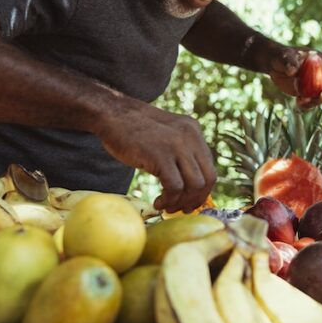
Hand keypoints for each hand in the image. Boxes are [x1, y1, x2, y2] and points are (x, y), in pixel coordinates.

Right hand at [96, 104, 216, 213]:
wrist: (111, 114)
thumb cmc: (134, 128)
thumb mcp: (166, 133)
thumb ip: (181, 149)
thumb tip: (190, 181)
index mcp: (193, 131)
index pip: (209, 168)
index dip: (202, 190)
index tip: (190, 201)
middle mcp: (190, 137)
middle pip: (207, 179)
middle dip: (195, 200)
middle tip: (180, 209)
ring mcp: (176, 145)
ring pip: (194, 185)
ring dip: (181, 202)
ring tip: (167, 206)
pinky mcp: (160, 156)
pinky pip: (175, 187)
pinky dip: (169, 200)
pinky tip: (158, 202)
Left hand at [267, 46, 321, 109]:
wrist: (276, 67)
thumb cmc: (282, 56)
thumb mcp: (285, 56)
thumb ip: (290, 62)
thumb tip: (292, 71)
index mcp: (321, 61)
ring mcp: (316, 86)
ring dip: (316, 101)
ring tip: (303, 101)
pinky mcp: (308, 95)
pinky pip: (311, 103)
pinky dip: (307, 106)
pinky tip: (298, 104)